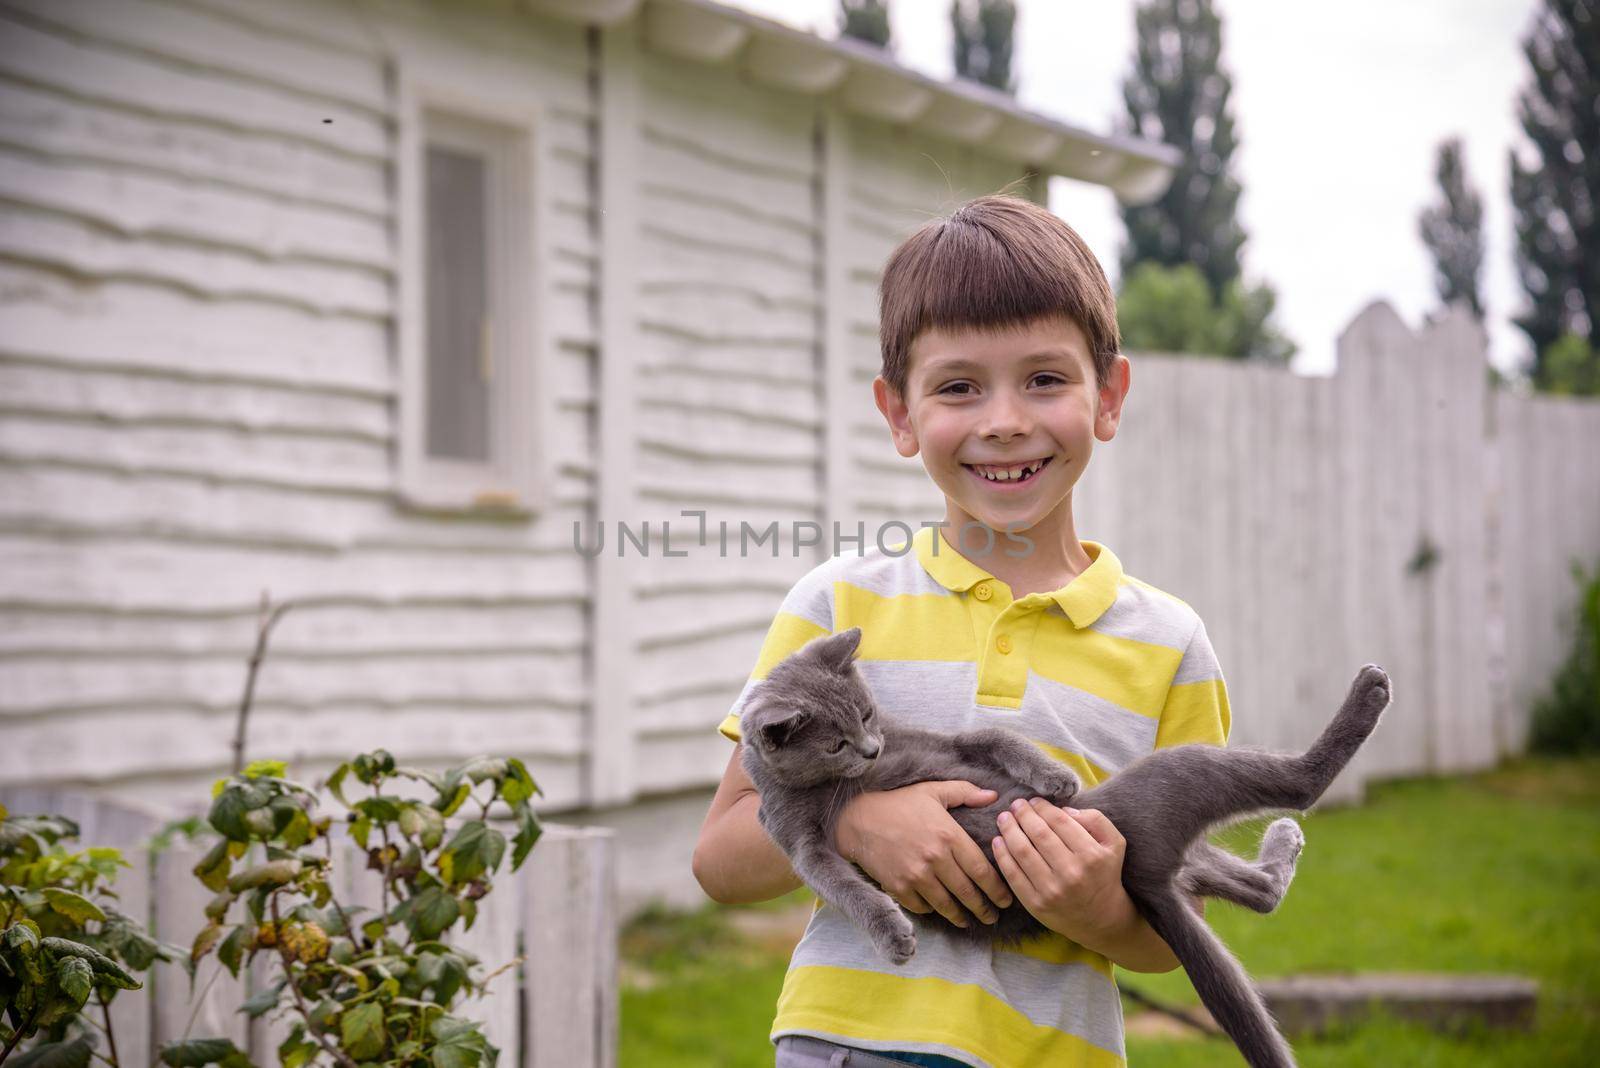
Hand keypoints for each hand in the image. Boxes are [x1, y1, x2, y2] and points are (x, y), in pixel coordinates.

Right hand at [836, 781, 1014, 928]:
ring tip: (969, 920)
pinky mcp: (899, 888)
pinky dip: (932, 911)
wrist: (857, 819)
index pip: (982, 871)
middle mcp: (935, 858)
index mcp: (948, 835)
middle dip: (984, 909)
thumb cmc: (898, 803)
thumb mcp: (932, 791)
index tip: (1007, 899)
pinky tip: (939, 910)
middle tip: (993, 917)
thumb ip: (965, 792)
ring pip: (947, 905)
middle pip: (968, 893)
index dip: (998, 889)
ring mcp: (916, 876)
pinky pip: (923, 907)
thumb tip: (993, 795)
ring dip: (961, 916)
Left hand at [991, 799, 1137, 947]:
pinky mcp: (1035, 904)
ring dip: (1009, 830)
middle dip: (1023, 814)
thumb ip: (1096, 820)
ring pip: (1022, 851)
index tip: (1033, 801)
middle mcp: (1072, 873)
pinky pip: (1013, 875)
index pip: (1059, 822)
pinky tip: (998, 841)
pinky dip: (1002, 855)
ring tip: (1004, 818)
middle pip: (1038, 834)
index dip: (1042, 807)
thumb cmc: (1104, 874)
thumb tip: (1064, 810)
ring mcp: (1052, 890)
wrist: (1101, 919)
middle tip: (1015, 805)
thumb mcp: (1114, 844)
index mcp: (1091, 855)